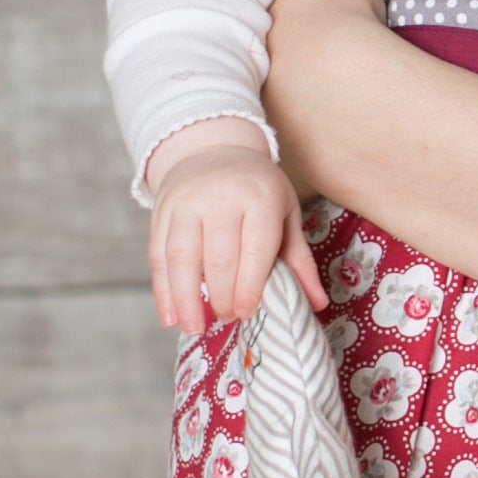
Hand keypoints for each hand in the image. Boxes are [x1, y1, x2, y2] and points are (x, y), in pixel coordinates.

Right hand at [145, 117, 327, 336]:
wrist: (214, 148)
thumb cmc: (257, 188)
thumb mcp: (285, 213)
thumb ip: (299, 259)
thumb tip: (318, 303)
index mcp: (259, 198)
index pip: (255, 248)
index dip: (250, 286)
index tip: (247, 314)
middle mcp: (219, 198)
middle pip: (218, 256)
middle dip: (222, 295)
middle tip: (227, 320)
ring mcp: (186, 203)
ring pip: (182, 257)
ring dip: (186, 299)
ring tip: (193, 329)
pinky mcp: (161, 212)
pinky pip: (158, 255)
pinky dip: (163, 290)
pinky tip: (169, 316)